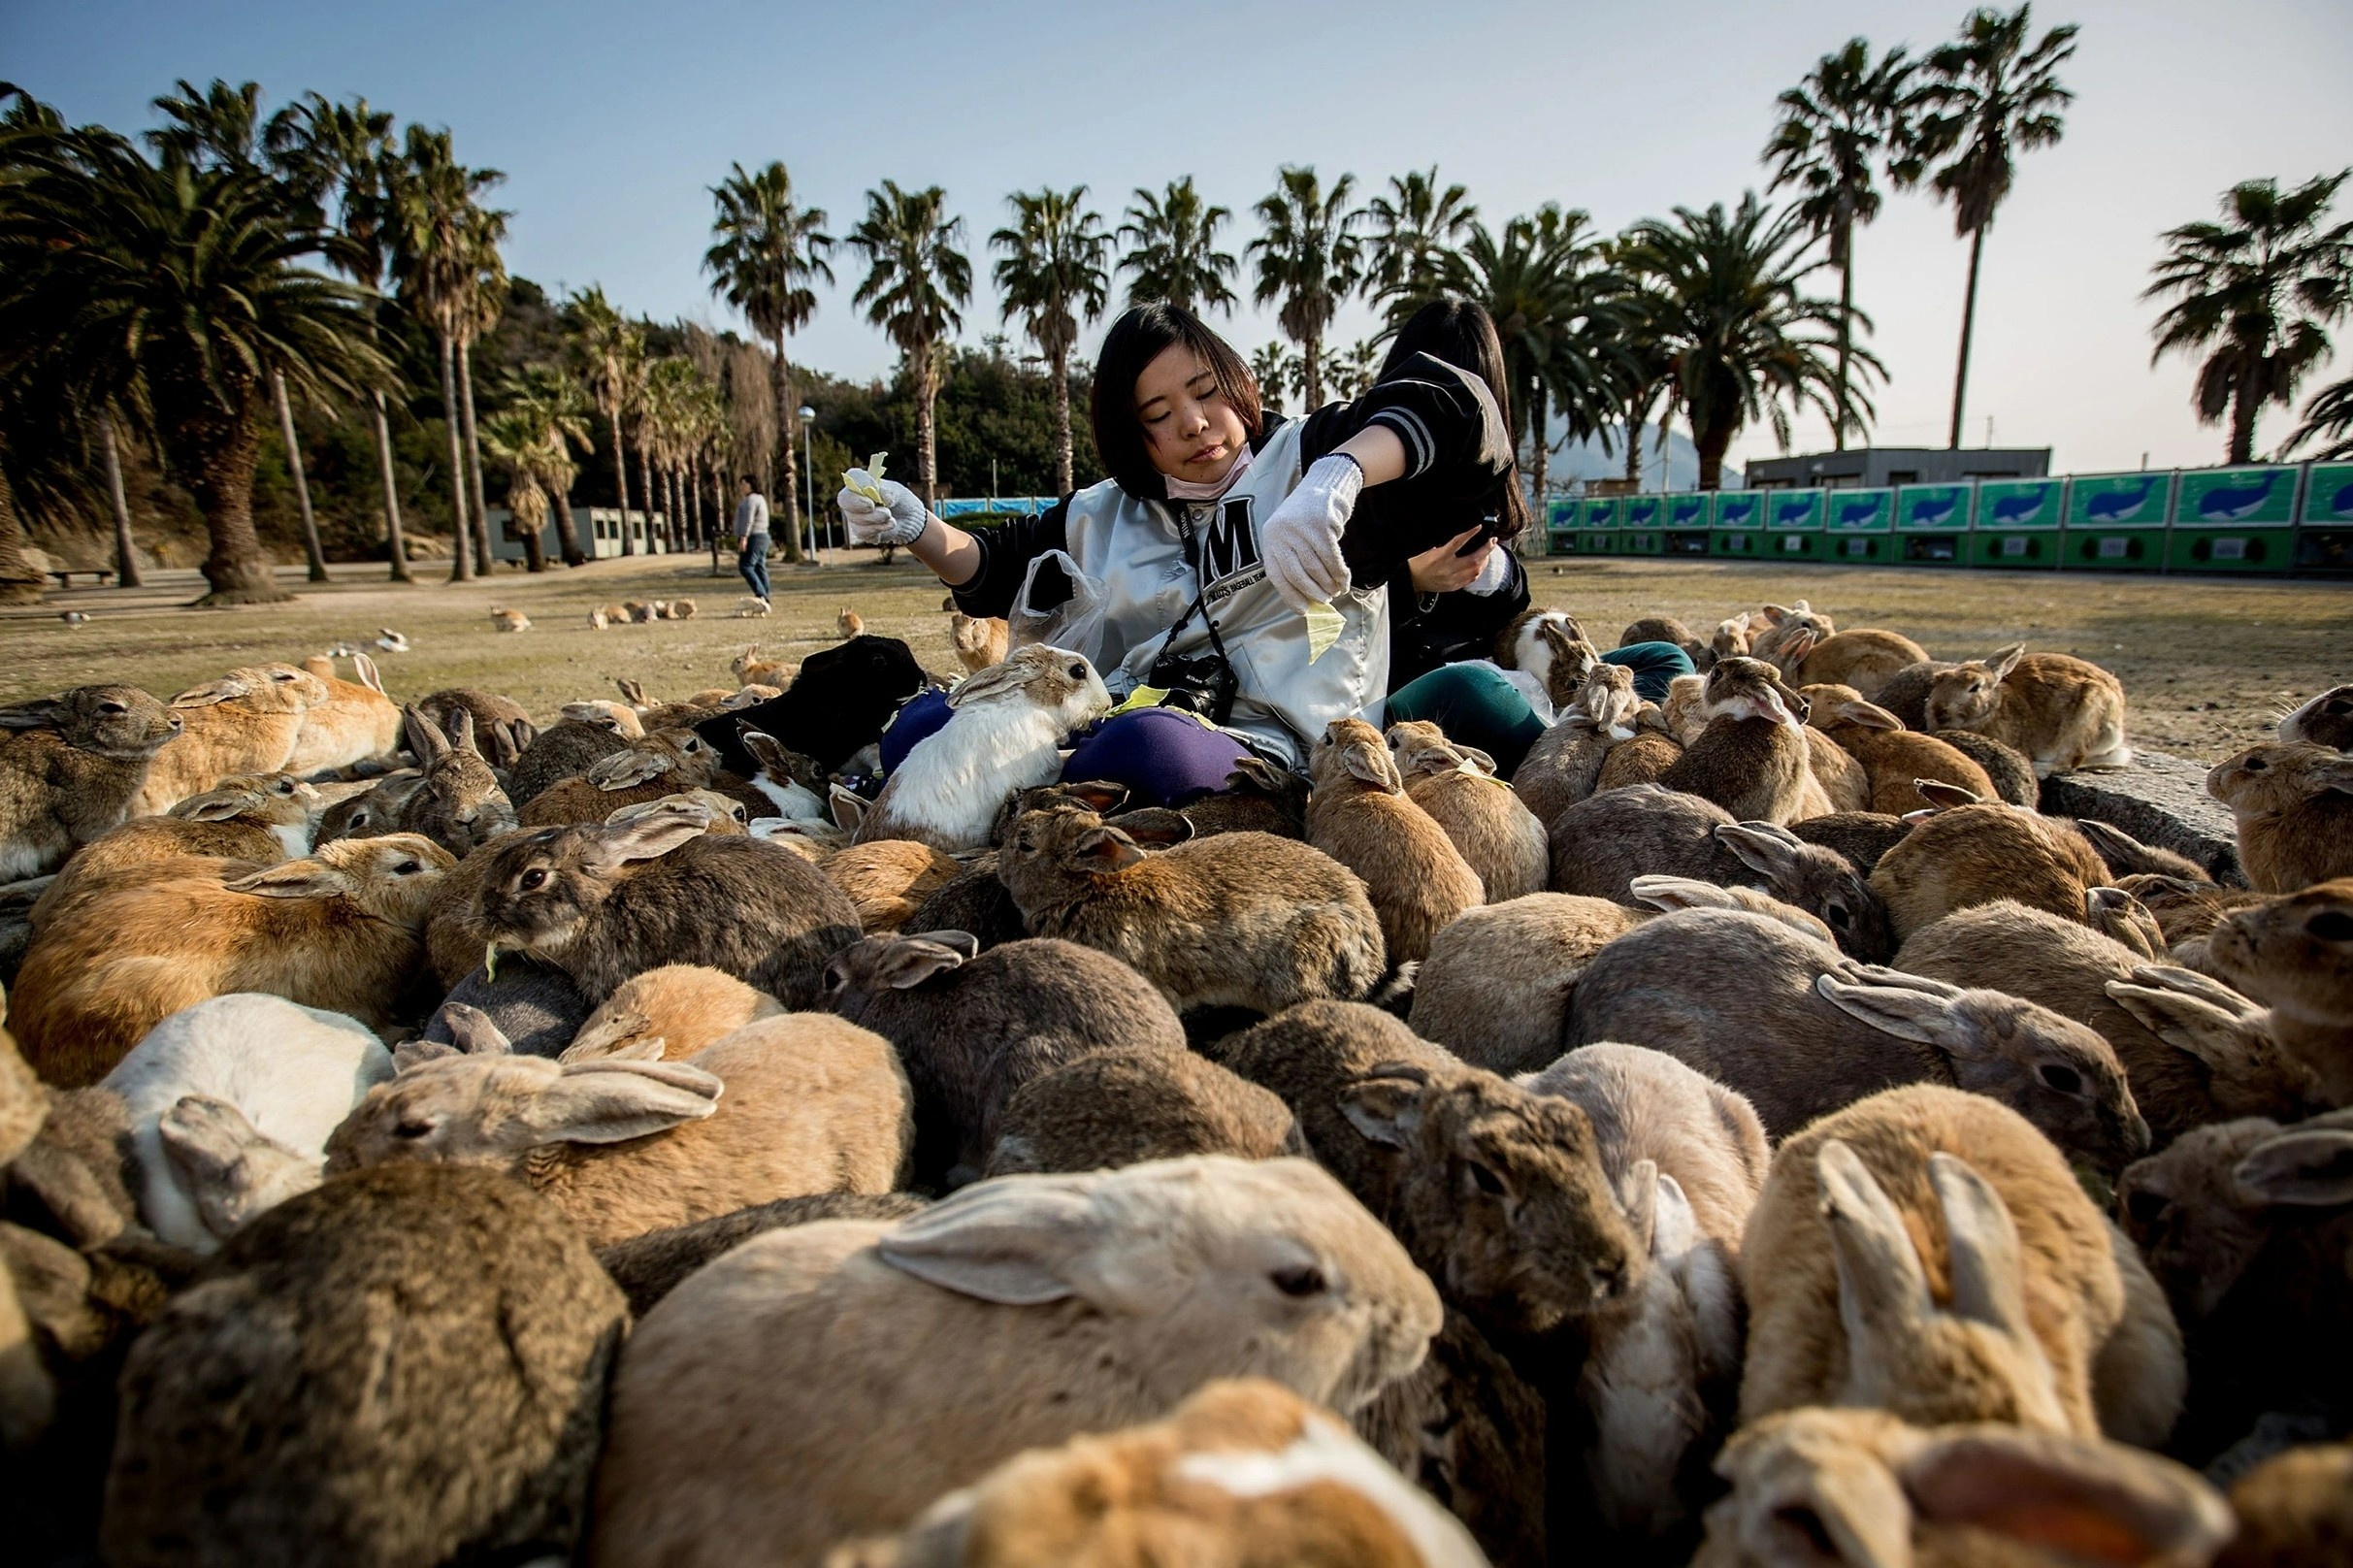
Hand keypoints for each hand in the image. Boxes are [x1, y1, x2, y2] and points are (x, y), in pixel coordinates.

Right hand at [838, 477, 930, 546]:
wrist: (909, 519)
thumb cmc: (900, 500)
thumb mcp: (899, 493)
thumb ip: (889, 492)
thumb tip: (881, 496)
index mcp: (862, 482)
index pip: (853, 476)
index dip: (861, 481)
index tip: (875, 487)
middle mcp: (854, 498)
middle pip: (844, 499)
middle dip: (859, 503)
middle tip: (872, 506)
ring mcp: (855, 515)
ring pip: (856, 518)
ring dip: (876, 517)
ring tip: (890, 515)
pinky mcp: (860, 531)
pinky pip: (862, 532)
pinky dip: (879, 528)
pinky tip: (890, 524)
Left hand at [1261, 454, 1361, 611]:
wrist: (1323, 484)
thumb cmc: (1307, 518)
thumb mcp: (1291, 535)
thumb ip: (1293, 561)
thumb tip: (1306, 598)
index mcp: (1270, 538)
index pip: (1277, 575)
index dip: (1290, 595)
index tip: (1304, 610)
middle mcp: (1282, 532)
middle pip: (1296, 574)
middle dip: (1313, 592)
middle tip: (1325, 601)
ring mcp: (1301, 528)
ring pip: (1316, 567)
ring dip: (1329, 584)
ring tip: (1337, 591)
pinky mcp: (1321, 523)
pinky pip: (1331, 557)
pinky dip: (1340, 572)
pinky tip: (1344, 579)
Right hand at [1407, 528, 1492, 594]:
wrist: (1412, 580)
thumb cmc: (1419, 563)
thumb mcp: (1429, 549)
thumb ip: (1445, 545)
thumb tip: (1461, 539)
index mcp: (1440, 557)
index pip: (1458, 542)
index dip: (1470, 534)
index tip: (1479, 527)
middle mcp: (1448, 569)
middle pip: (1474, 559)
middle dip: (1486, 549)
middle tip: (1492, 541)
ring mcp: (1452, 580)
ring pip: (1476, 570)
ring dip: (1485, 560)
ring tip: (1488, 552)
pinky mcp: (1453, 587)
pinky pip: (1471, 579)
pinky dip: (1478, 570)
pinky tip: (1480, 564)